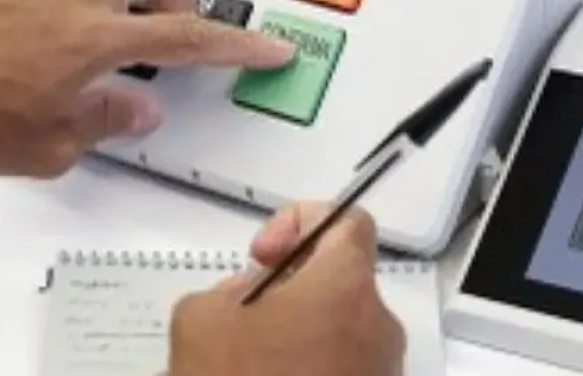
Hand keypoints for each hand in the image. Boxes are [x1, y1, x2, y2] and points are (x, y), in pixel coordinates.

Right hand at [169, 203, 405, 375]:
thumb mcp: (199, 318)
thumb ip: (230, 287)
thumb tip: (254, 295)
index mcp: (344, 289)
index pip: (350, 222)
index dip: (302, 222)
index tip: (264, 258)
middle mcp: (379, 328)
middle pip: (342, 281)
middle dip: (292, 288)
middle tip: (246, 315)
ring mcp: (382, 375)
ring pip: (342, 330)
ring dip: (300, 333)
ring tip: (250, 360)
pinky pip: (345, 369)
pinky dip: (312, 368)